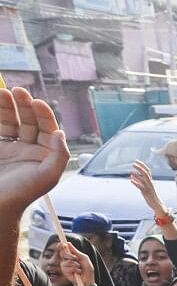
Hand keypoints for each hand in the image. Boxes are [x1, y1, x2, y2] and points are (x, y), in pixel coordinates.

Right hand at [0, 88, 69, 215]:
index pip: (47, 128)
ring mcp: (10, 149)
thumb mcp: (48, 176)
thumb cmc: (24, 193)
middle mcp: (29, 149)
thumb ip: (59, 155)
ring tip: (1, 92)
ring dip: (7, 107)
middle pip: (29, 121)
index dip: (43, 114)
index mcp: (45, 154)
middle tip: (18, 91)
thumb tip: (61, 133)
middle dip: (24, 105)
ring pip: (10, 122)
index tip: (36, 102)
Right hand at [58, 241, 95, 285]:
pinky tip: (78, 272)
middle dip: (71, 256)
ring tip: (79, 268)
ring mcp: (65, 266)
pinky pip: (67, 268)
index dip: (61, 245)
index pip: (64, 249)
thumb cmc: (88, 269)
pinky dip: (75, 270)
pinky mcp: (65, 272)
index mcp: (72, 256)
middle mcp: (67, 260)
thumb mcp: (84, 258)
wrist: (88, 279)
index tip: (62, 243)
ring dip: (75, 265)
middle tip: (77, 259)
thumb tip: (68, 243)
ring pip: (67, 261)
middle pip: (64, 254)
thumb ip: (76, 251)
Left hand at [131, 160, 165, 213]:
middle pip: (146, 173)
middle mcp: (150, 183)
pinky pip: (141, 187)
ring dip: (138, 174)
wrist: (157, 204)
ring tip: (131, 171)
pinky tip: (131, 180)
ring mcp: (149, 188)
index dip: (142, 165)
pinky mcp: (147, 193)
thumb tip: (131, 175)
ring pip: (145, 179)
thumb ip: (138, 181)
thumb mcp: (144, 187)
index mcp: (150, 181)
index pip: (147, 171)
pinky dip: (136, 183)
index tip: (136, 161)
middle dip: (140, 167)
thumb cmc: (150, 196)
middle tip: (133, 163)